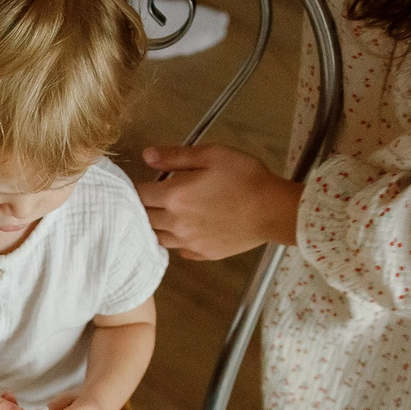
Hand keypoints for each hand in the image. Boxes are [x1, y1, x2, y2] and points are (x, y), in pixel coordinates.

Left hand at [137, 145, 303, 260]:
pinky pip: (179, 250)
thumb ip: (176, 156)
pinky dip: (177, 240)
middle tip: (151, 198)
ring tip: (165, 214)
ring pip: (157, 237)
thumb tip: (146, 156)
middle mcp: (175, 223)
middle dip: (144, 207)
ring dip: (156, 226)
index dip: (136, 188)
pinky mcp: (202, 254)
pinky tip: (185, 230)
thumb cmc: (245, 177)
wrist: (274, 210)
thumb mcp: (212, 155)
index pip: (139, 195)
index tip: (142, 183)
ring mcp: (188, 242)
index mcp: (174, 197)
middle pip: (144, 218)